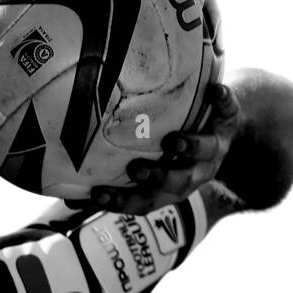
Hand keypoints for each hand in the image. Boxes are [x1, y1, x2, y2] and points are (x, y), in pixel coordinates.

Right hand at [87, 83, 241, 215]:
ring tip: (173, 140)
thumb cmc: (168, 148)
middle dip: (157, 178)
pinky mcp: (228, 121)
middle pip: (178, 183)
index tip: (97, 194)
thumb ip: (113, 176)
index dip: (122, 201)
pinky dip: (222, 101)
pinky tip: (214, 91)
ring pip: (205, 152)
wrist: (219, 128)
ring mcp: (214, 149)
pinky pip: (227, 110)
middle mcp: (193, 172)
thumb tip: (64, 187)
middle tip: (136, 169)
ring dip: (191, 147)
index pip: (144, 201)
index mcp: (170, 188)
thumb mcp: (145, 165)